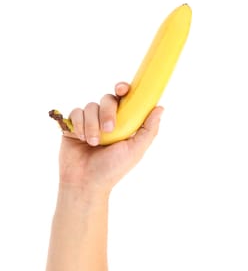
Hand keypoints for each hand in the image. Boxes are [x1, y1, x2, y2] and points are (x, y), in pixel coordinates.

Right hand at [58, 82, 163, 199]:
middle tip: (110, 129)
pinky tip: (82, 138)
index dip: (124, 88)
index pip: (124, 98)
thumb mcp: (135, 150)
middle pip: (107, 99)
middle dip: (108, 112)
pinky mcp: (73, 125)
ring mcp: (89, 121)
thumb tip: (160, 108)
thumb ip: (149, 129)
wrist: (85, 182)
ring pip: (90, 106)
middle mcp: (106, 119)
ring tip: (93, 143)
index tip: (122, 89)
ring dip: (92, 124)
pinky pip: (76, 113)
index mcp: (123, 122)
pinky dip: (79, 125)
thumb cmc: (112, 169)